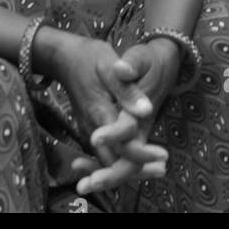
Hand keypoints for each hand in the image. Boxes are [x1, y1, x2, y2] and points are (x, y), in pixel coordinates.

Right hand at [44, 31, 167, 194]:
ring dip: (131, 168)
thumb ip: (127, 90)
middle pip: (113, 162)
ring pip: (108, 161)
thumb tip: (147, 110)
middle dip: (138, 169)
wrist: (65, 59)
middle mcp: (92, 128)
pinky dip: (121, 161)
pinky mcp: (90, 130)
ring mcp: (89, 131)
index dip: (141, 155)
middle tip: (162, 169)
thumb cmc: (90, 59)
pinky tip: (140, 162)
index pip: (120, 146)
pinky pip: (104, 153)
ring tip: (158, 168)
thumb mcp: (109, 66)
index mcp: (99, 113)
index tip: (163, 156)